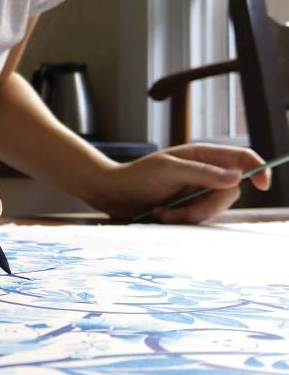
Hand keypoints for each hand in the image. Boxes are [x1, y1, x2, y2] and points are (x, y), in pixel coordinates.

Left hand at [94, 143, 270, 222]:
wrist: (111, 194)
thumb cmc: (136, 176)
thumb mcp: (168, 170)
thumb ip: (202, 173)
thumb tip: (236, 176)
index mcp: (202, 154)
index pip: (241, 158)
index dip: (257, 169)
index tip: (263, 185)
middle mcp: (204, 172)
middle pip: (230, 192)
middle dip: (206, 207)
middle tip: (177, 213)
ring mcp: (197, 190)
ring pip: (214, 209)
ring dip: (188, 216)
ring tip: (161, 212)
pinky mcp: (188, 207)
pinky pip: (199, 219)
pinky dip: (180, 220)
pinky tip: (161, 215)